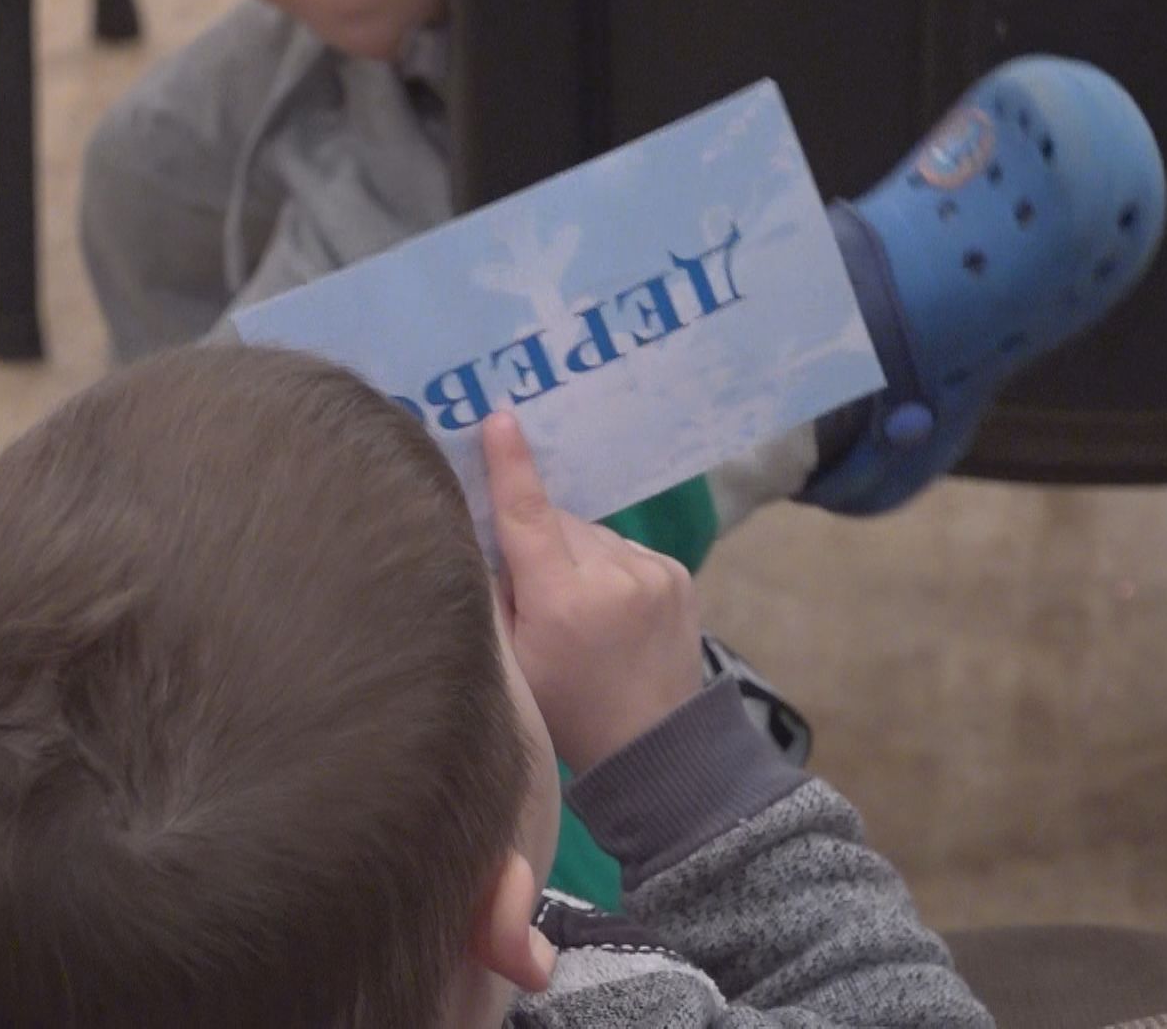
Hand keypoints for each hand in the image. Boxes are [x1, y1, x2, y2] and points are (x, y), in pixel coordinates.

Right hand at [483, 413, 703, 773]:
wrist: (654, 746)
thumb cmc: (567, 712)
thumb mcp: (511, 665)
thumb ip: (495, 595)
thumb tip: (488, 536)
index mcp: (563, 599)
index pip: (527, 515)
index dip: (509, 465)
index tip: (499, 419)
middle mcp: (613, 574)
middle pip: (556, 522)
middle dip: (538, 542)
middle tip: (534, 594)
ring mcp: (653, 570)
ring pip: (590, 533)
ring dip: (574, 554)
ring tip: (577, 611)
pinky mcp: (678, 573)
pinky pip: (623, 548)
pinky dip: (607, 566)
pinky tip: (608, 609)